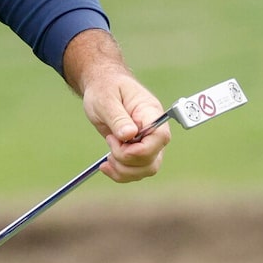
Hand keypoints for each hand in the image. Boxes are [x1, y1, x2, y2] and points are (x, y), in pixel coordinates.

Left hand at [60, 28, 167, 183]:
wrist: (102, 87)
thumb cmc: (105, 88)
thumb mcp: (106, 99)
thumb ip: (118, 117)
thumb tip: (130, 135)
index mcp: (151, 113)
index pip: (160, 137)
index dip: (143, 149)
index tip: (119, 142)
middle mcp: (154, 130)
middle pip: (153, 158)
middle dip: (127, 159)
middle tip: (110, 141)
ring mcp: (147, 142)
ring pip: (147, 169)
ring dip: (124, 170)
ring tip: (107, 157)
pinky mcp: (138, 151)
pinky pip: (136, 172)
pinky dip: (120, 174)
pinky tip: (106, 166)